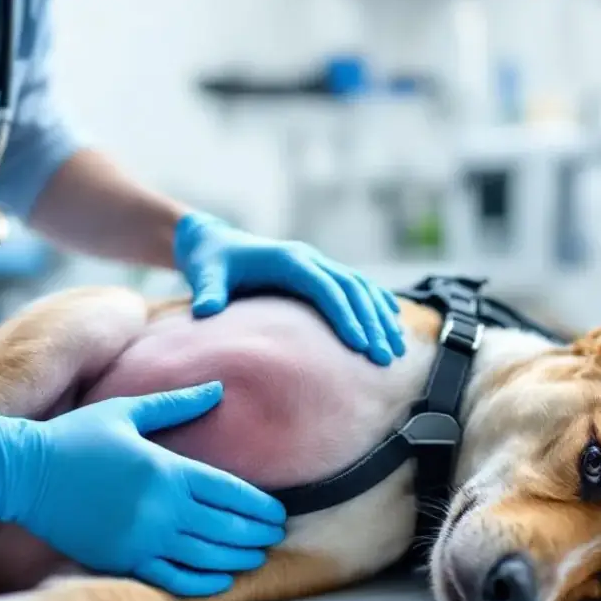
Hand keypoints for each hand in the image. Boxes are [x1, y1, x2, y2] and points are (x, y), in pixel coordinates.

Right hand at [0, 382, 286, 595]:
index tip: (279, 514)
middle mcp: (161, 507)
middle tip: (276, 537)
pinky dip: (200, 583)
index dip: (260, 506)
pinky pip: (171, 578)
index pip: (230, 492)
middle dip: (256, 534)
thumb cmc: (76, 437)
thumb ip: (176, 404)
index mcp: (167, 469)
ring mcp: (142, 537)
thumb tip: (218, 389)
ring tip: (256, 559)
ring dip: (237, 559)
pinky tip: (220, 582)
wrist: (24, 472)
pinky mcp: (122, 559)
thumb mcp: (127, 412)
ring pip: (205, 556)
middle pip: (225, 527)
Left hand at [173, 212, 405, 364]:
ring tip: (396, 349)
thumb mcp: (204, 273)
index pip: (325, 288)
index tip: (360, 345)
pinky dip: (376, 304)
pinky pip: (356, 288)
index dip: (345, 316)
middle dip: (371, 324)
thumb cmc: (210, 261)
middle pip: (351, 290)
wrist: (214, 243)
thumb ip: (207, 292)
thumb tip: (204, 311)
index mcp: (289, 259)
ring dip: (380, 317)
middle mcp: (309, 258)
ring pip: (360, 289)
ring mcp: (317, 264)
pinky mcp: (319, 274)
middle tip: (384, 358)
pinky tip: (394, 324)